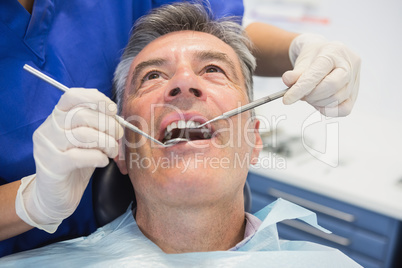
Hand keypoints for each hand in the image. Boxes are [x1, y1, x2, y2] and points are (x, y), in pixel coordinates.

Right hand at [15, 88, 123, 232]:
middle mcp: (48, 129)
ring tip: (112, 151)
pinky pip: (79, 156)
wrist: (55, 197)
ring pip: (83, 134)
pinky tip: (103, 161)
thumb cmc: (75, 165)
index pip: (72, 96)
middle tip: (118, 136)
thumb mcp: (88, 141)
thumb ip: (98, 127)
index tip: (112, 110)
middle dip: (108, 124)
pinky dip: (98, 157)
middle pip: (82, 115)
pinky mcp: (52, 166)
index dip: (96, 99)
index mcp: (57, 118)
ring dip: (106, 142)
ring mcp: (48, 147)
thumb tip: (119, 119)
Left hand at [282, 34, 360, 116]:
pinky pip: (344, 109)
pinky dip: (328, 110)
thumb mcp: (302, 60)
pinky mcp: (355, 94)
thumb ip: (295, 72)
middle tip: (302, 94)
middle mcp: (349, 64)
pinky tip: (320, 103)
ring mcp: (355, 79)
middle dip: (312, 95)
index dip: (300, 89)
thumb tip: (287, 80)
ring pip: (336, 99)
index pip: (317, 73)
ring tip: (310, 95)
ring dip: (317, 103)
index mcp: (334, 51)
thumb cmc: (313, 57)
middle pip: (331, 86)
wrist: (325, 54)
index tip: (287, 100)